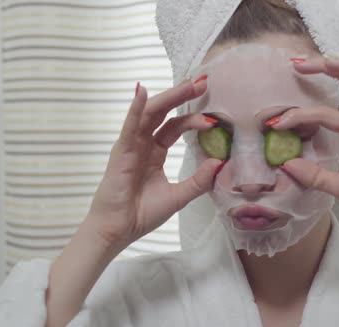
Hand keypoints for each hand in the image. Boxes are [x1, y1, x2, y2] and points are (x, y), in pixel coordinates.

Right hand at [85, 81, 221, 250]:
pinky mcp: (121, 152)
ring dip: (169, 98)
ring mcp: (131, 146)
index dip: (193, 120)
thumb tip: (219, 163)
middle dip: (182, 97)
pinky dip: (136, 109)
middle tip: (202, 82)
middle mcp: (142, 145)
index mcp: (154, 153)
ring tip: (188, 85)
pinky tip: (143, 92)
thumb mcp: (178, 196)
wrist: (119, 230)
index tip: (213, 120)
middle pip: (164, 114)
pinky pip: (129, 126)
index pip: (174, 128)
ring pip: (150, 114)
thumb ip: (198, 181)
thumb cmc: (142, 214)